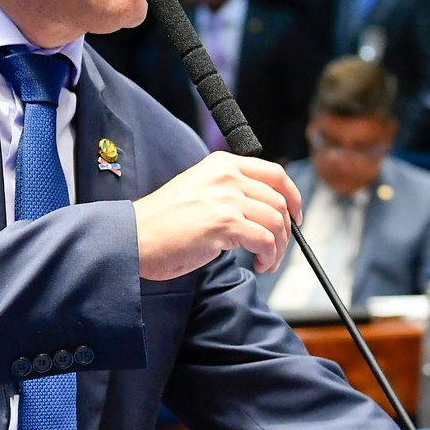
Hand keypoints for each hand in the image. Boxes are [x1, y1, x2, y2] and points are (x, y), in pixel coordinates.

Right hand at [133, 151, 301, 279]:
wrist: (133, 238)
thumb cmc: (161, 223)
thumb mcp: (198, 190)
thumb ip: (228, 191)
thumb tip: (262, 210)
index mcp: (222, 164)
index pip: (275, 174)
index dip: (293, 197)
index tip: (295, 217)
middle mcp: (227, 176)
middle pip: (281, 200)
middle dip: (287, 230)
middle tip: (279, 249)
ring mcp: (226, 198)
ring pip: (277, 222)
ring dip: (279, 248)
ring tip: (266, 262)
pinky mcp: (224, 223)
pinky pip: (266, 240)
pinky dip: (269, 256)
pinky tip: (258, 265)